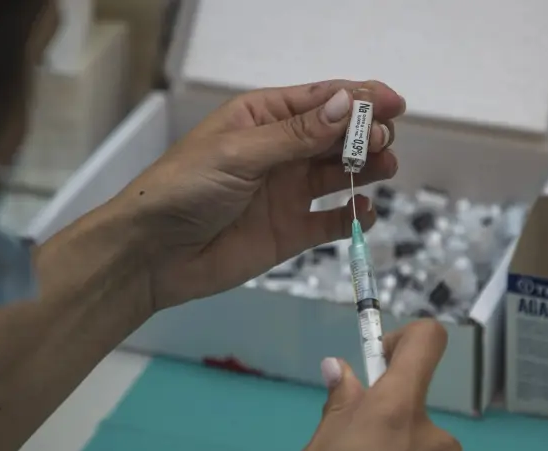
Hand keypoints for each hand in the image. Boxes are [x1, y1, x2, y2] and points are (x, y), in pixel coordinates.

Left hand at [118, 80, 405, 308]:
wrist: (153, 253)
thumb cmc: (185, 188)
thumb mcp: (240, 153)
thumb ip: (297, 134)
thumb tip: (347, 104)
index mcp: (264, 119)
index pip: (321, 101)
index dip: (361, 99)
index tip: (395, 104)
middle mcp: (281, 152)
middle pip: (336, 136)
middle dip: (365, 134)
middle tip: (383, 143)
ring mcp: (287, 192)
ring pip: (339, 174)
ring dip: (365, 168)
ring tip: (385, 167)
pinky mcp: (290, 231)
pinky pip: (331, 221)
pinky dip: (353, 216)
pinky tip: (364, 210)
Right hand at [304, 319, 460, 450]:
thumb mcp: (325, 440)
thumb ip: (340, 401)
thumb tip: (337, 367)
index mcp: (400, 406)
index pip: (428, 338)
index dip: (404, 338)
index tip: (380, 361)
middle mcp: (435, 430)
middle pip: (414, 394)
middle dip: (389, 407)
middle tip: (360, 435)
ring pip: (419, 431)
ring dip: (398, 438)